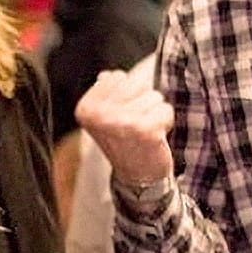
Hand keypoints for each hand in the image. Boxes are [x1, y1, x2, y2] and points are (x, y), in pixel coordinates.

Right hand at [74, 69, 175, 188]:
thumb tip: (106, 76)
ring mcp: (121, 123)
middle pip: (137, 84)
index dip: (127, 94)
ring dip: (154, 113)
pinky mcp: (144, 130)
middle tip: (134, 126)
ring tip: (143, 132)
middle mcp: (99, 115)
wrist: (137, 177)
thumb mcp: (106, 117)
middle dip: (142, 101)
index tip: (121, 116)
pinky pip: (165, 109)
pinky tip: (154, 137)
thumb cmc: (125, 142)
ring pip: (153, 96)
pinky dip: (165, 122)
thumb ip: (106, 94)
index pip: (118, 77)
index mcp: (86, 108)